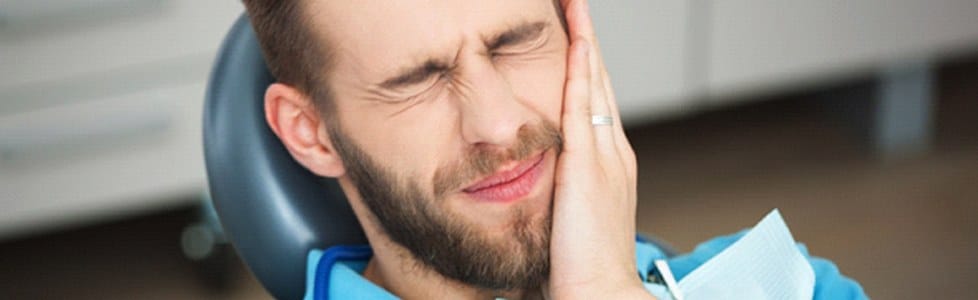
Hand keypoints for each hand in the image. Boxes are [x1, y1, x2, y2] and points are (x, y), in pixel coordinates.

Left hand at [548, 0, 650, 298]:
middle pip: (601, 85)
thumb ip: (560, 196)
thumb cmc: (580, 267)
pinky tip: (578, 42)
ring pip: (595, 85)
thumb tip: (541, 190)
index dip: (587, 69)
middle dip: (589, 43)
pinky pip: (584, 105)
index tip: (577, 40)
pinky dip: (582, 69)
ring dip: (586, 43)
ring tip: (578, 7)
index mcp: (608, 167)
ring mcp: (605, 156)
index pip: (596, 105)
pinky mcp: (589, 164)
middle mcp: (613, 154)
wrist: (600, 293)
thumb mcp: (569, 220)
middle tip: (580, 7)